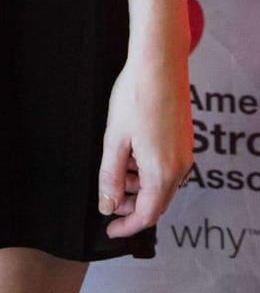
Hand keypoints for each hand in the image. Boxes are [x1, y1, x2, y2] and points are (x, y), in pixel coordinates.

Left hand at [98, 52, 191, 237]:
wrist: (159, 63)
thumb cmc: (135, 97)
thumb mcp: (115, 138)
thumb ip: (111, 175)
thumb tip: (108, 204)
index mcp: (162, 171)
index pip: (148, 214)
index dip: (127, 225)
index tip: (110, 228)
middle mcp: (180, 167)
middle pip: (158, 202)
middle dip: (132, 205)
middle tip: (109, 197)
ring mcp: (185, 152)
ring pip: (162, 183)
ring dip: (140, 185)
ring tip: (118, 166)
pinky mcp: (184, 139)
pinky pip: (168, 166)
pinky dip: (149, 169)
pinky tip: (132, 151)